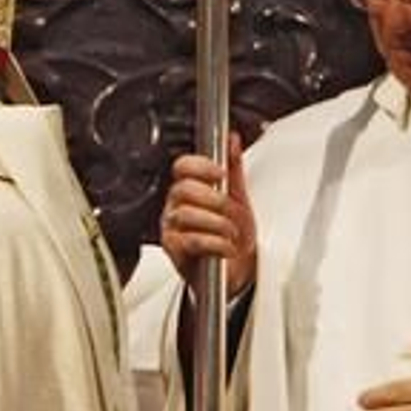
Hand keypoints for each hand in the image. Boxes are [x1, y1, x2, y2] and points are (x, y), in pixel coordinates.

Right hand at [160, 133, 255, 296]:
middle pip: (183, 189)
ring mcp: (171, 227)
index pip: (182, 166)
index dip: (200, 166)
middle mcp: (175, 206)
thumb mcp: (239, 198)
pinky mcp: (172, 249)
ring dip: (218, 225)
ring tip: (230, 234)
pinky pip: (192, 240)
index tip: (219, 173)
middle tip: (230, 211)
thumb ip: (234, 168)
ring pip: (188, 215)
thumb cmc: (233, 235)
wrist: (237, 271)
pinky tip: (225, 247)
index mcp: (188, 189)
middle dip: (215, 200)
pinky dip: (215, 243)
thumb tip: (232, 139)